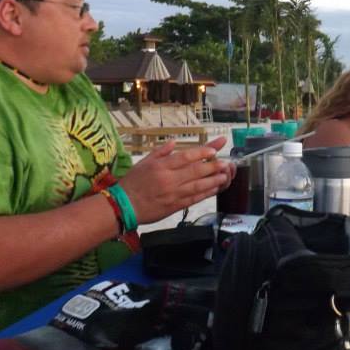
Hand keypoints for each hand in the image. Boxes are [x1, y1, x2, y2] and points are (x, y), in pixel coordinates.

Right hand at [118, 135, 236, 223]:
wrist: (124, 206)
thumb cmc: (133, 183)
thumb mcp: (143, 163)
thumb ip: (160, 152)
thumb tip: (174, 142)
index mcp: (161, 166)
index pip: (185, 156)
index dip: (201, 152)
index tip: (214, 149)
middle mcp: (169, 179)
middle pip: (196, 170)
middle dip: (213, 166)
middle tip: (225, 162)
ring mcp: (174, 193)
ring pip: (198, 185)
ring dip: (214, 180)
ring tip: (225, 175)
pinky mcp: (176, 206)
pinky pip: (195, 198)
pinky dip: (207, 193)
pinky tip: (216, 188)